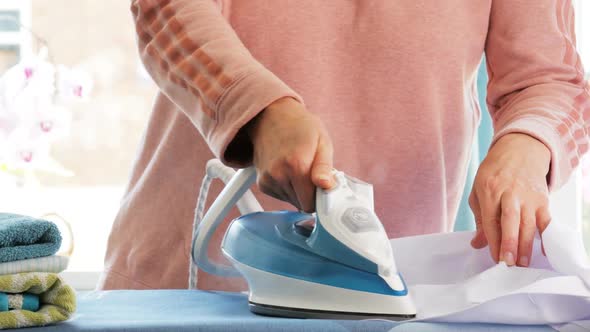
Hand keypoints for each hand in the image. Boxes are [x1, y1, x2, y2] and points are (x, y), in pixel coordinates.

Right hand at [246, 97, 334, 211]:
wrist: (271, 116)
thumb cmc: (299, 126)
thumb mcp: (322, 141)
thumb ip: (325, 167)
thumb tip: (327, 186)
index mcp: (296, 165)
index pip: (310, 204)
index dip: (320, 198)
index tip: (324, 187)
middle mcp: (278, 175)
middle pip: (302, 204)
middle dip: (310, 193)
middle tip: (312, 173)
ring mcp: (268, 180)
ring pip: (292, 201)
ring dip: (299, 190)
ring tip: (299, 168)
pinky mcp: (262, 183)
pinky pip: (282, 196)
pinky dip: (288, 188)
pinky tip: (288, 171)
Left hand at [469, 133, 551, 266]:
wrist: (519, 151)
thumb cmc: (494, 174)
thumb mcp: (478, 191)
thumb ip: (479, 219)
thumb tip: (478, 244)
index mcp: (489, 190)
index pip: (490, 219)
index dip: (493, 241)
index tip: (495, 259)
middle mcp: (510, 193)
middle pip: (510, 220)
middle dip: (509, 243)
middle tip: (509, 263)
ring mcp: (528, 196)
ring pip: (529, 223)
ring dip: (526, 245)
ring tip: (523, 264)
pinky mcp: (543, 199)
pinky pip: (546, 220)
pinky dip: (547, 236)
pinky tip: (545, 251)